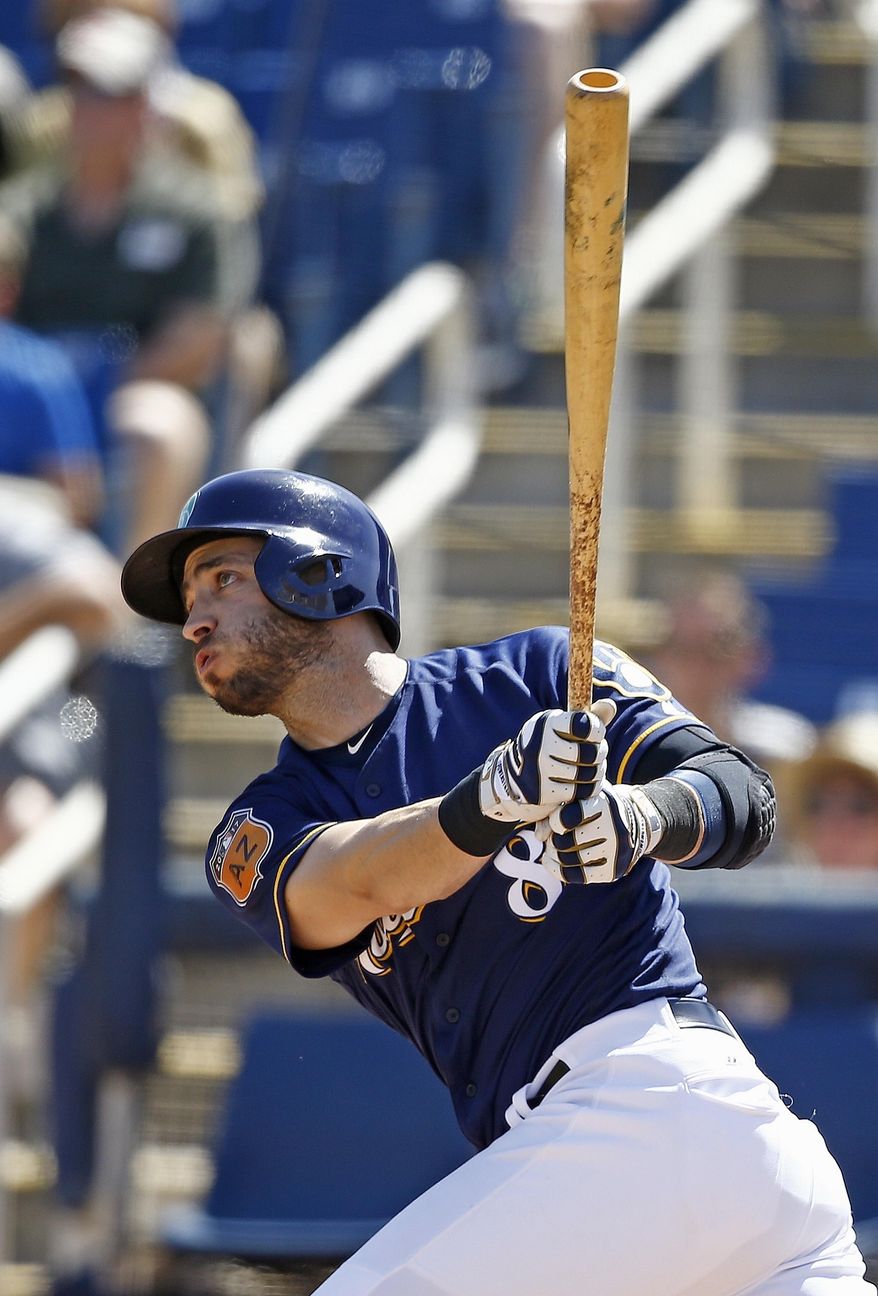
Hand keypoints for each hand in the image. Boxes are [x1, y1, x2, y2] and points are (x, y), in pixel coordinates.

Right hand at [478, 700, 615, 823]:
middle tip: (598, 755)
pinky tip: (585, 783)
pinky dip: (587, 789)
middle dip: (599, 754)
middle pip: (589, 753)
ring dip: (596, 773)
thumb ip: (588, 718)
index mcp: (546, 723)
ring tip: (594, 769)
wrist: (515, 775)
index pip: (584, 725)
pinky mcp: (541, 792)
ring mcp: (539, 769)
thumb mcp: (563, 728)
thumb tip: (610, 706)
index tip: (596, 735)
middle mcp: (540, 744)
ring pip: (586, 774)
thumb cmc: (549, 746)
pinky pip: (578, 792)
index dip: (597, 731)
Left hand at [538, 783, 663, 883]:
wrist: (634, 822)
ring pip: (568, 860)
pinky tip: (553, 862)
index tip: (555, 823)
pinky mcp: (613, 871)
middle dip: (552, 841)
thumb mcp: (581, 797)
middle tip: (552, 837)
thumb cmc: (597, 806)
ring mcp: (615, 852)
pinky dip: (558, 870)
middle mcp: (613, 828)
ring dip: (553, 855)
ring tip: (553, 848)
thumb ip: (556, 809)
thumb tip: (539, 836)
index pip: (566, 818)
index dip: (554, 822)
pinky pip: (577, 876)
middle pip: (565, 842)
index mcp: (603, 804)